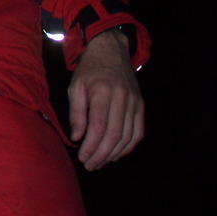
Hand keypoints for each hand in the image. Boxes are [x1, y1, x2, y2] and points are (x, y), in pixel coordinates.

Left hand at [68, 28, 143, 169]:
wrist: (111, 51)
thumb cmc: (89, 70)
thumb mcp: (76, 87)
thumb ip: (77, 113)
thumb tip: (77, 138)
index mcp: (102, 92)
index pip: (99, 126)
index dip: (91, 145)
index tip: (82, 157)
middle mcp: (122, 98)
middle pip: (114, 135)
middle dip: (101, 154)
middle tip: (90, 165)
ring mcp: (134, 103)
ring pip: (127, 137)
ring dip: (114, 154)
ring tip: (100, 162)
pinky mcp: (141, 106)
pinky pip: (138, 132)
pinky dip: (128, 147)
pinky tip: (116, 154)